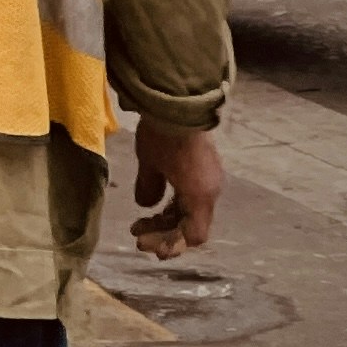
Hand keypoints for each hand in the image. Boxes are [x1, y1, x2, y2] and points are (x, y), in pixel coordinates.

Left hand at [130, 119, 223, 259]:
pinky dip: (173, 205)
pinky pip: (191, 196)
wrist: (179, 101)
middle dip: (163, 233)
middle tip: (136, 234)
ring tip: (139, 222)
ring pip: (190, 211)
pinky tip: (153, 203)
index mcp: (200, 195)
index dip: (171, 244)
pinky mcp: (205, 168)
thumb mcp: (149, 163)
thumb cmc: (163, 135)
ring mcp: (209, 179)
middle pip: (190, 225)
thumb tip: (146, 206)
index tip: (145, 244)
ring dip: (166, 220)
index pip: (193, 235)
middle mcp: (210, 191)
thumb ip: (149, 188)